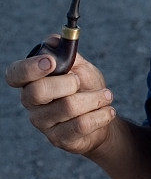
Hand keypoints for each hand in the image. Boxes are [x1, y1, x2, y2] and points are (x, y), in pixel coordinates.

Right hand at [5, 36, 115, 155]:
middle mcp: (31, 103)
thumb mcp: (80, 67)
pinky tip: (109, 110)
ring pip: (66, 107)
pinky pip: (80, 125)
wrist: (101, 114)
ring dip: (93, 98)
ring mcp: (43, 123)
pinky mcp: (59, 138)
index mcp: (31, 81)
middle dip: (67, 83)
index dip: (29, 68)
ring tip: (107, 95)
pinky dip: (100, 115)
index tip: (50, 62)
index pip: (14, 75)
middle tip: (81, 80)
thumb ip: (68, 54)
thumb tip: (53, 40)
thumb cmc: (86, 86)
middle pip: (38, 92)